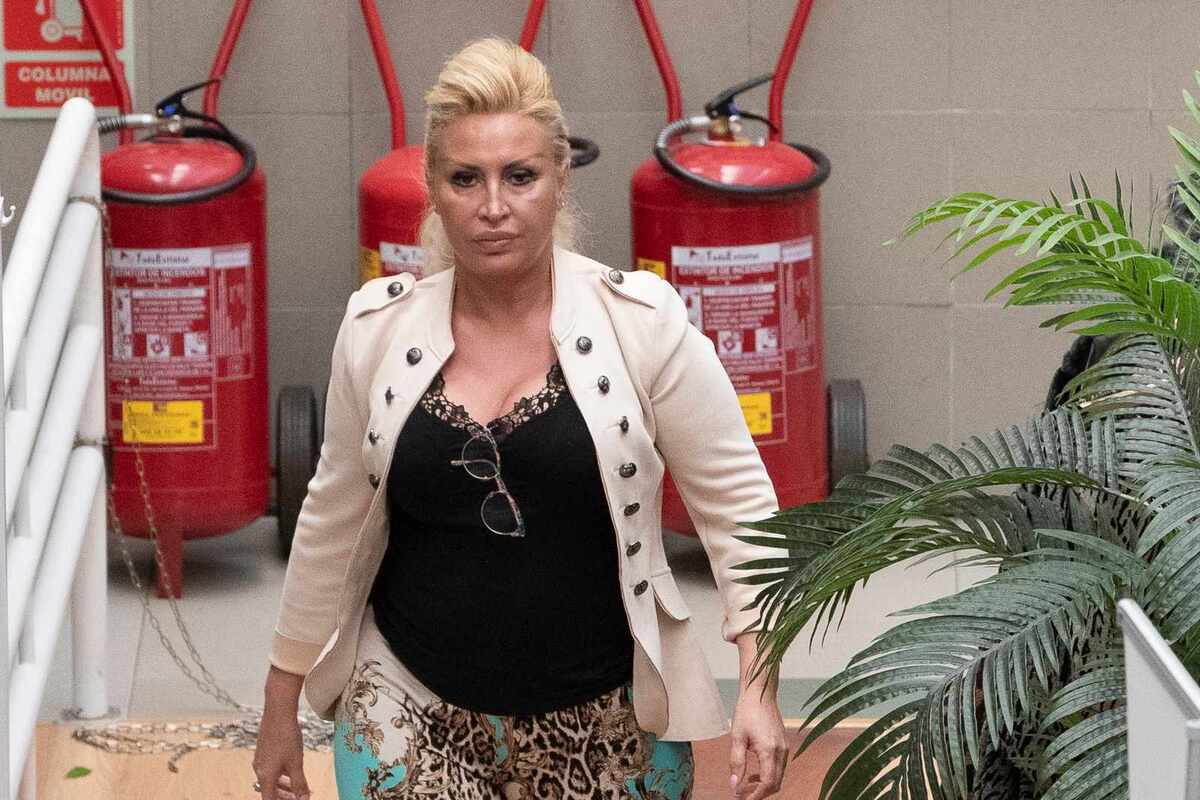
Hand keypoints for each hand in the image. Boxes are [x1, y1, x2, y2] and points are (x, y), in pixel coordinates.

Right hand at [253, 668, 310, 799]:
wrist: (278, 713)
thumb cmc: (287, 737)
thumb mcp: (296, 763)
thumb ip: (299, 783)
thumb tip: (304, 799)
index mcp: (265, 776)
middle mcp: (259, 770)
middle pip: (270, 791)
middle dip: (284, 797)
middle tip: (299, 798)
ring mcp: (260, 760)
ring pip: (271, 779)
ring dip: (284, 786)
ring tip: (297, 788)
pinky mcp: (264, 751)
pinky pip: (271, 769)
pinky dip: (281, 775)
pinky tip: (291, 771)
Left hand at [728, 689, 787, 798]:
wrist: (760, 693)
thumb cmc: (747, 712)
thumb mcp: (737, 737)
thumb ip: (736, 763)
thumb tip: (734, 785)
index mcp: (770, 750)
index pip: (767, 783)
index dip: (755, 796)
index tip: (742, 799)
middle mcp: (781, 752)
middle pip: (775, 784)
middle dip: (759, 793)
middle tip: (742, 795)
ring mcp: (784, 748)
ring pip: (778, 777)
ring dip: (763, 785)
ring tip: (745, 784)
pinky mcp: (783, 745)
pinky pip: (779, 767)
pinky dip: (768, 775)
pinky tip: (753, 773)